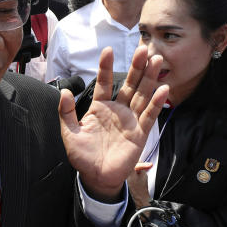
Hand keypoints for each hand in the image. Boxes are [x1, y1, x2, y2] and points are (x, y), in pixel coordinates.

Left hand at [60, 46, 168, 200]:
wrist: (95, 177)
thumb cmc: (82, 156)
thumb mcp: (69, 133)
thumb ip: (66, 112)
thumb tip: (64, 91)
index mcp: (100, 108)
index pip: (104, 83)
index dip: (106, 67)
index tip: (108, 50)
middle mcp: (117, 110)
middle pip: (129, 84)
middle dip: (136, 67)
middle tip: (143, 49)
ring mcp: (130, 120)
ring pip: (142, 95)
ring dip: (149, 79)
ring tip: (155, 60)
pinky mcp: (140, 133)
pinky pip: (149, 116)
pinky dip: (156, 103)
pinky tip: (163, 89)